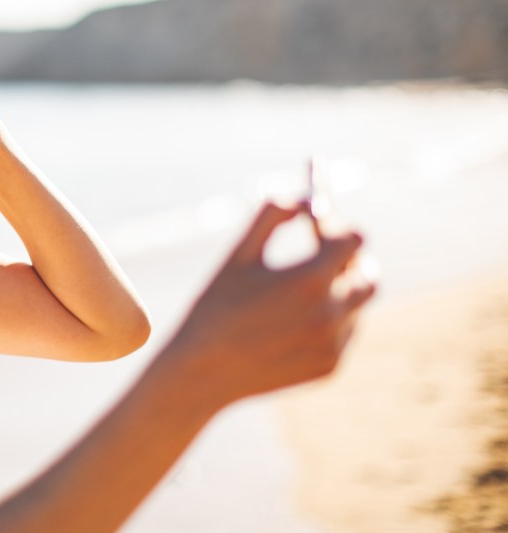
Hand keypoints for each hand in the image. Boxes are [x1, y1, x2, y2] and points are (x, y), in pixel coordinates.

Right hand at [166, 200, 376, 407]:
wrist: (203, 373)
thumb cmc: (215, 308)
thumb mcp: (238, 255)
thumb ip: (272, 216)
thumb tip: (304, 198)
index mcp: (309, 279)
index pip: (355, 239)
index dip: (338, 228)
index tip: (323, 225)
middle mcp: (330, 312)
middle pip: (367, 273)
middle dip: (348, 260)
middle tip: (326, 254)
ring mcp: (334, 343)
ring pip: (356, 306)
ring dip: (338, 292)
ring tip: (301, 292)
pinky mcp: (331, 366)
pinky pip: (344, 334)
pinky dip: (328, 322)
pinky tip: (292, 325)